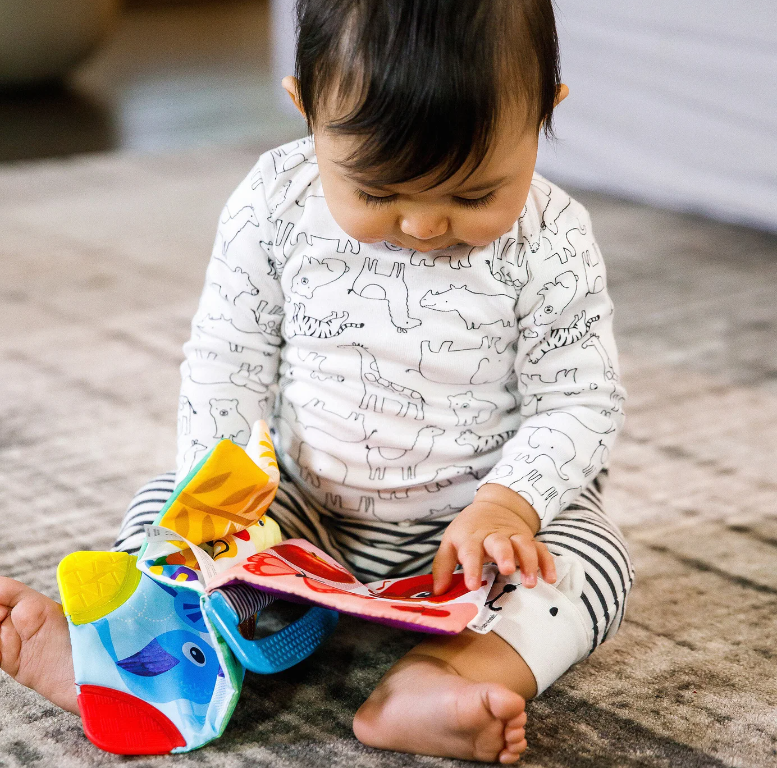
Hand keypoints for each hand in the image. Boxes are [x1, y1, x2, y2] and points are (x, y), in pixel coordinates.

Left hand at [432, 484, 556, 594]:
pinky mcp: (529, 539)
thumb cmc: (469, 531)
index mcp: (471, 537)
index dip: (471, 567)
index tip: (473, 585)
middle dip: (504, 555)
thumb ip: (443, 567)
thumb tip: (437, 593)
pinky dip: (547, 562)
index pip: (470, 550)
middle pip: (499, 542)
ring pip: (523, 544)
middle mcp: (493, 535)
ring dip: (529, 561)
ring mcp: (513, 536)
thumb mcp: (451, 543)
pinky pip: (541, 548)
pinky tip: (550, 578)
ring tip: (530, 582)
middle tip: (506, 570)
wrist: (494, 506)